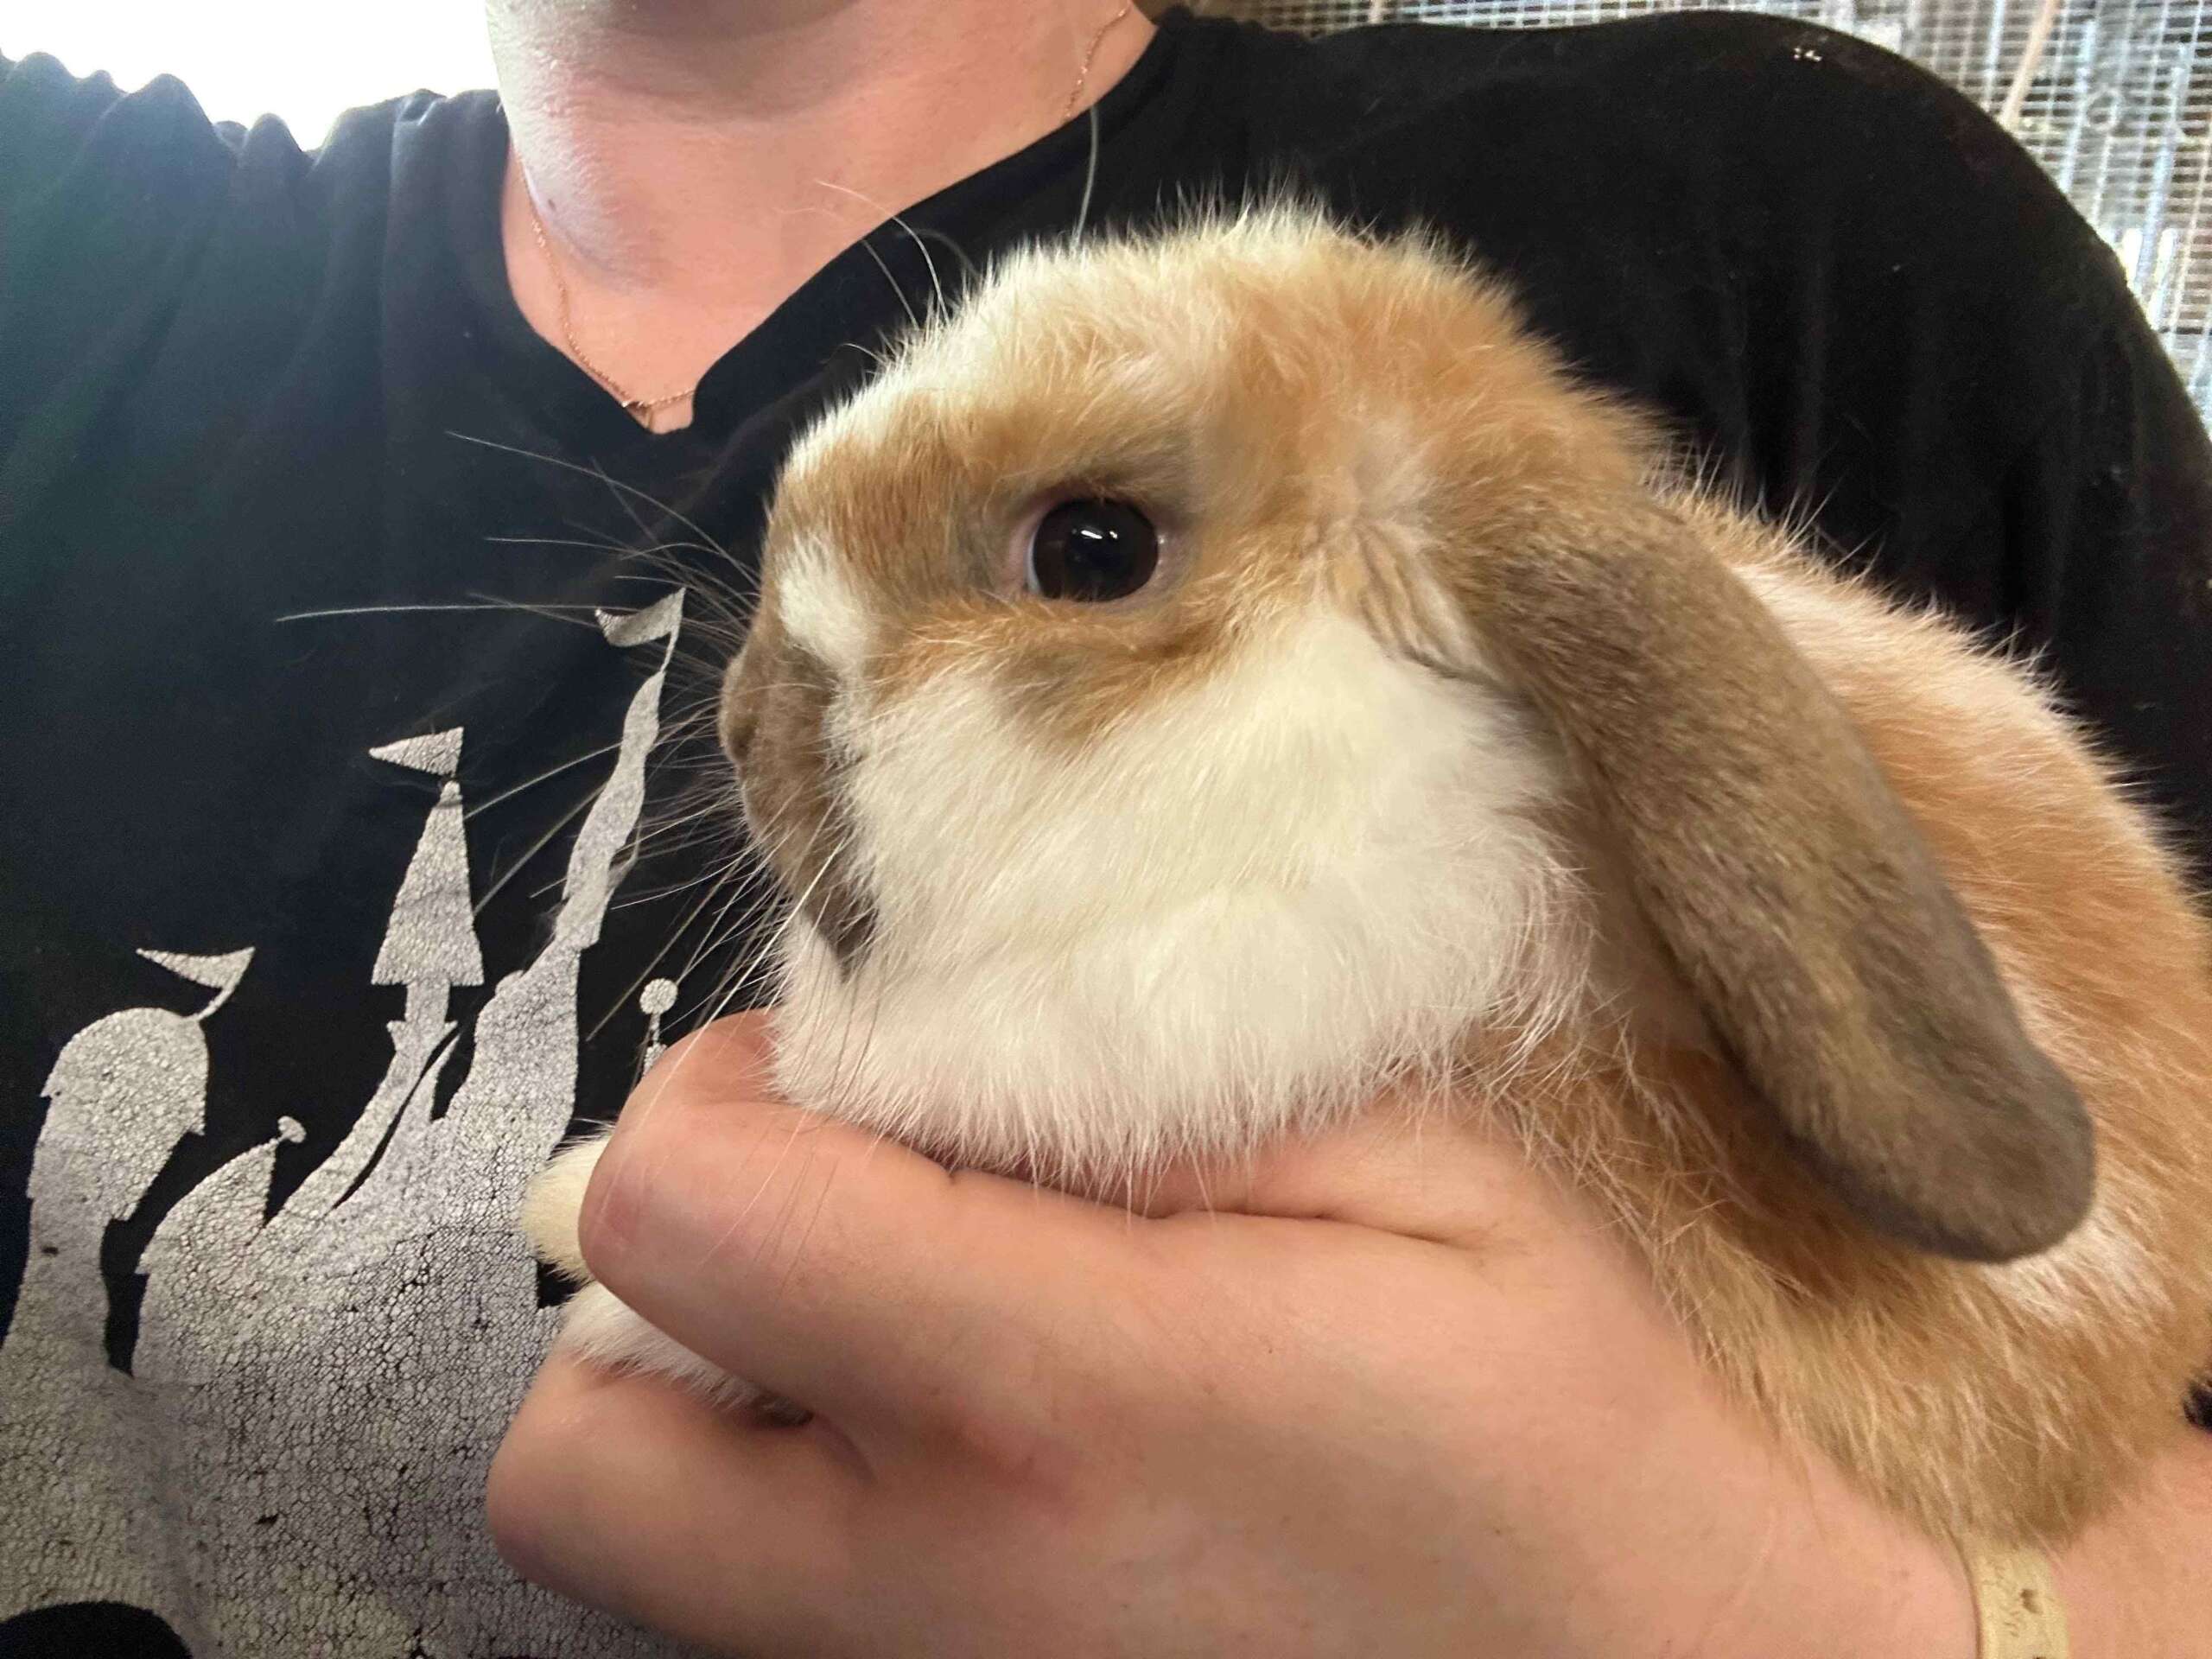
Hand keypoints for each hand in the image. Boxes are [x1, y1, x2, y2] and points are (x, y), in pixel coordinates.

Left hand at [487, 1011, 2167, 1656]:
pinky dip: (798, 1519)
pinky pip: (762, 1621)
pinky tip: (968, 1466)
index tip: (843, 1082)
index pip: (680, 1212)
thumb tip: (911, 1047)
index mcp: (1048, 1387)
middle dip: (647, 1300)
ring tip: (903, 1344)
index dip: (722, 1099)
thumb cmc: (1555, 1428)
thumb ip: (1136, 1080)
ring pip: (643, 1553)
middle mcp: (930, 1581)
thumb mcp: (1408, 1165)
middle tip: (826, 1226)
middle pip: (571, 1451)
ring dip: (711, 1413)